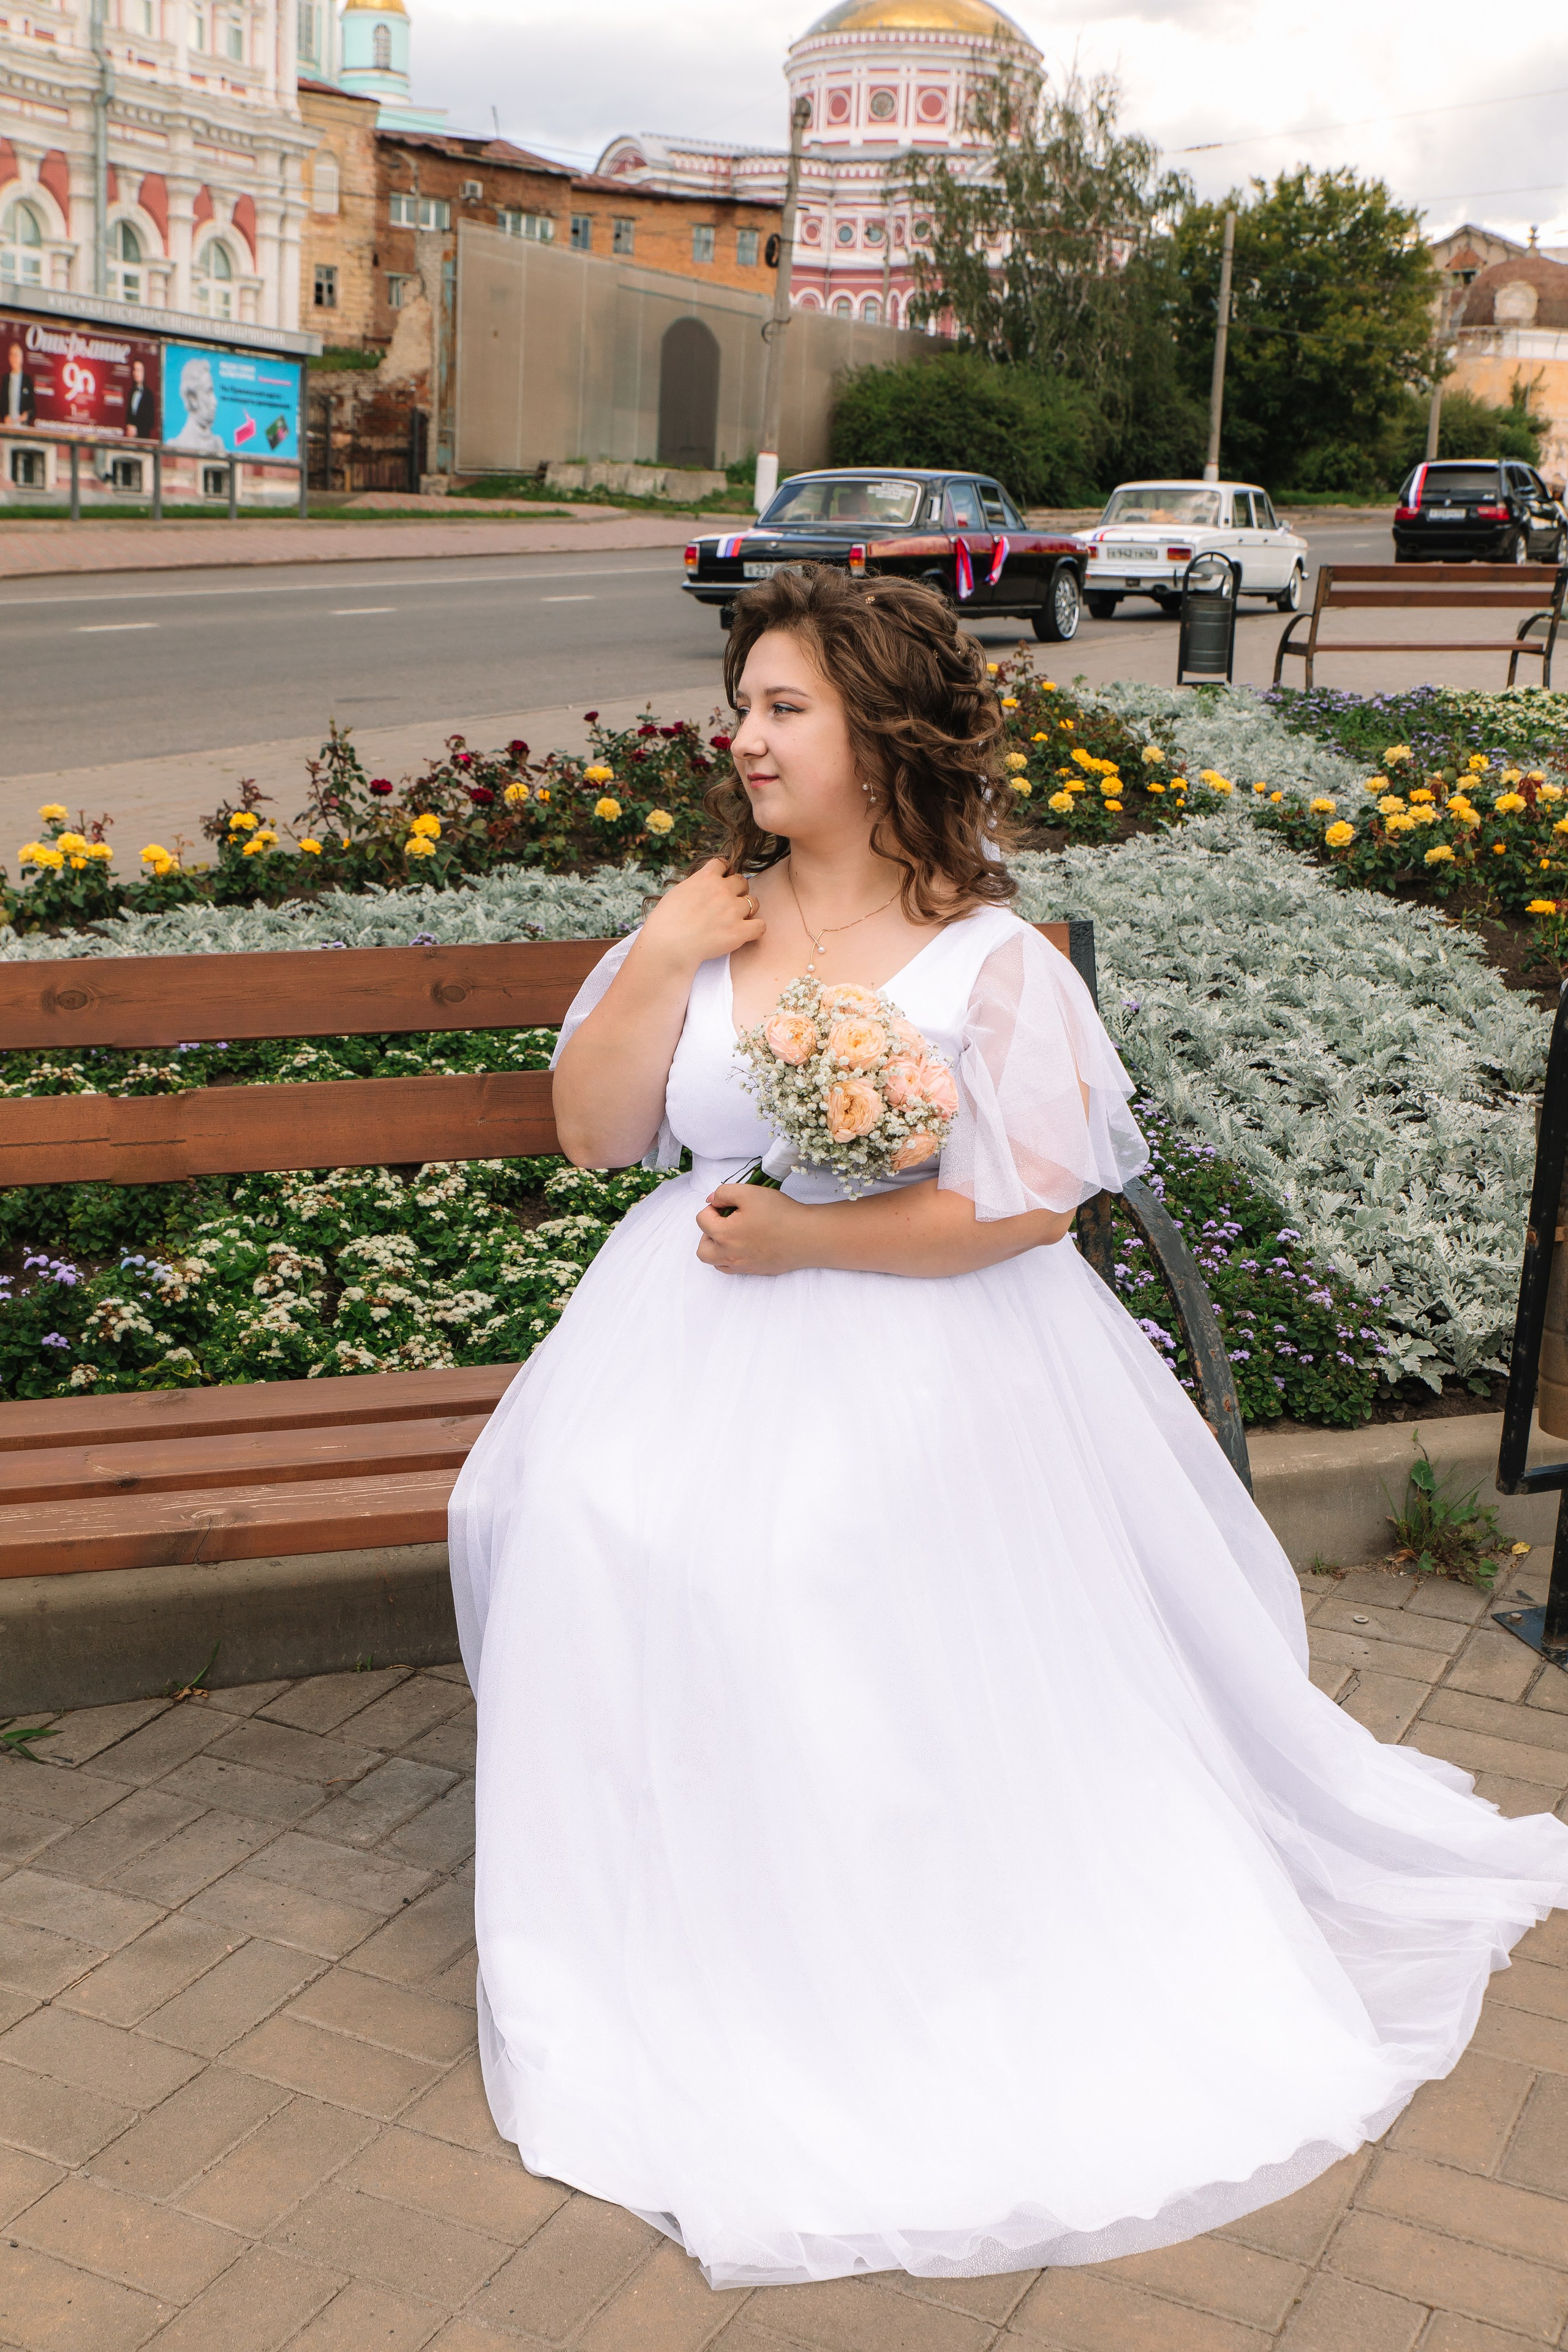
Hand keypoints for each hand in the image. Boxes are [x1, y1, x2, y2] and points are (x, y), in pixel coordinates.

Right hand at [638, 859, 764, 977]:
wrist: (668, 944)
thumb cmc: (666, 921)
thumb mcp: (678, 892)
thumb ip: (696, 885)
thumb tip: (703, 885)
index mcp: (706, 878)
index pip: (723, 863)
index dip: (724, 872)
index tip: (722, 881)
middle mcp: (723, 890)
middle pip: (742, 881)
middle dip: (738, 890)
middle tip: (728, 904)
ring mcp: (733, 910)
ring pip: (754, 902)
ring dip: (747, 910)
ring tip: (736, 920)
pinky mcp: (739, 931)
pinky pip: (760, 926)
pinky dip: (755, 929)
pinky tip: (745, 933)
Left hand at [695, 1183, 806, 1274]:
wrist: (807, 1236)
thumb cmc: (780, 1213)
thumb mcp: (748, 1192)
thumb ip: (723, 1193)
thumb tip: (712, 1201)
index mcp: (724, 1235)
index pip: (701, 1220)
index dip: (712, 1207)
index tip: (727, 1204)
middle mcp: (729, 1255)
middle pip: (703, 1249)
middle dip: (708, 1233)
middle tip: (724, 1221)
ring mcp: (743, 1266)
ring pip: (717, 1263)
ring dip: (718, 1248)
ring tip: (734, 1234)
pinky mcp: (757, 1271)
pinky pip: (735, 1268)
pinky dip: (733, 1257)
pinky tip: (747, 1244)